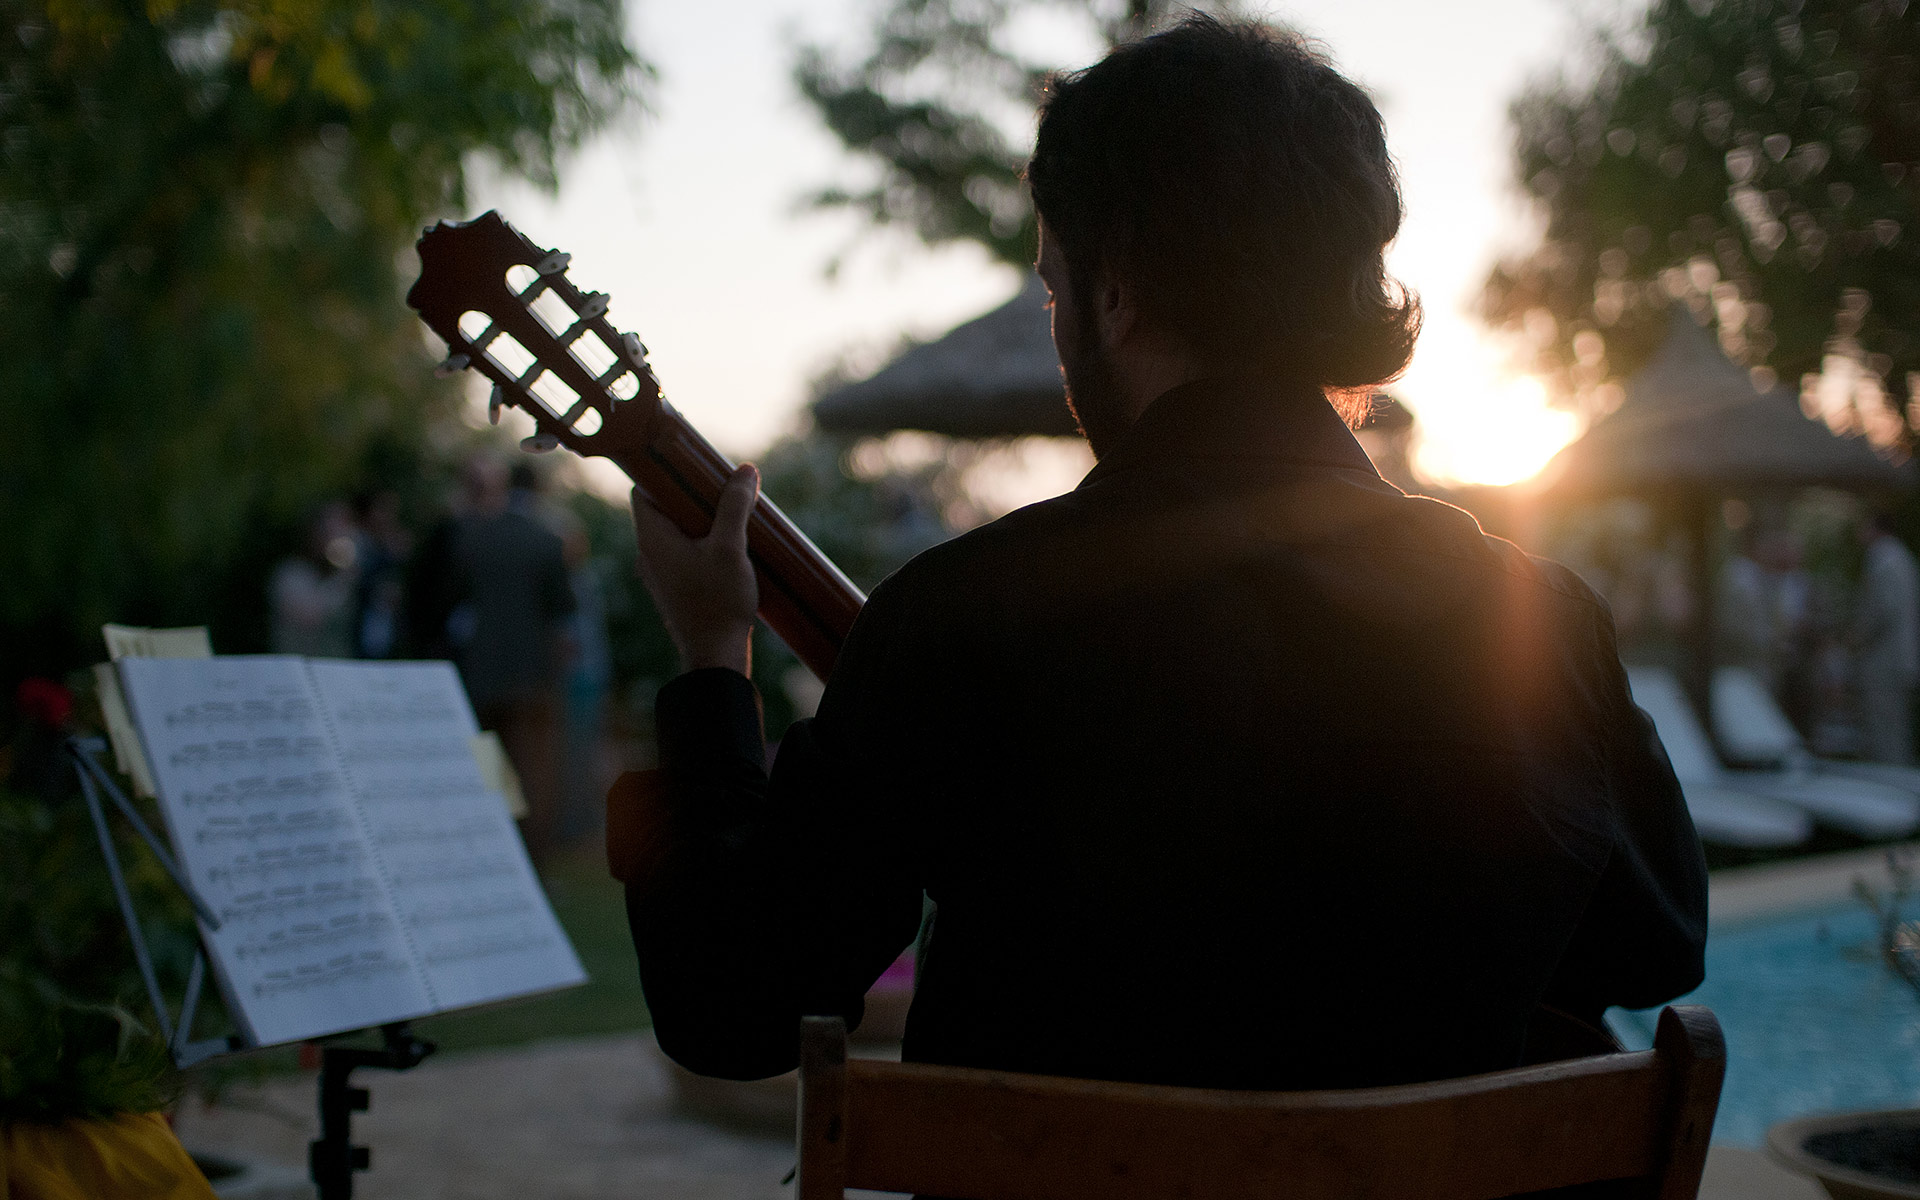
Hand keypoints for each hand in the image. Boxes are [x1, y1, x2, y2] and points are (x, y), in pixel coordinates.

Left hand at [631, 464, 759, 675]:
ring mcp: (659, 575)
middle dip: (689, 497)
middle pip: (661, 510)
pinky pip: (682, 554)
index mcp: (651, 538)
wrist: (715, 655)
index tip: (688, 465)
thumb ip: (734, 506)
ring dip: (698, 522)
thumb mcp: (730, 548)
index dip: (662, 474)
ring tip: (729, 518)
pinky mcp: (674, 589)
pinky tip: (727, 548)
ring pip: (674, 533)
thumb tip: (744, 472)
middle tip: (719, 489)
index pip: (641, 490)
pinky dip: (700, 544)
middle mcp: (648, 555)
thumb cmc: (717, 602)